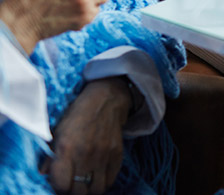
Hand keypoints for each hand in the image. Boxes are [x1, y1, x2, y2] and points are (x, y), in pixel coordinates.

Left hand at [43, 78, 130, 193]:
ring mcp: (104, 155)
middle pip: (79, 192)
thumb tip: (44, 174)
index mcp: (67, 148)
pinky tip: (96, 176)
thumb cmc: (77, 115)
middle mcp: (86, 154)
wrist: (106, 99)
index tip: (58, 182)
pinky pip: (111, 179)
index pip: (61, 185)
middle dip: (73, 192)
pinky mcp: (117, 154)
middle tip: (71, 185)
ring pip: (97, 190)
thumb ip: (49, 155)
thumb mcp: (57, 132)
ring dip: (89, 190)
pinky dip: (103, 182)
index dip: (58, 188)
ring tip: (84, 184)